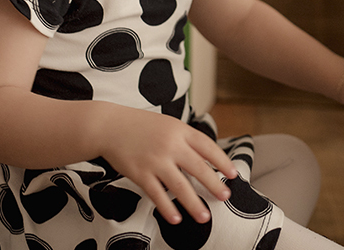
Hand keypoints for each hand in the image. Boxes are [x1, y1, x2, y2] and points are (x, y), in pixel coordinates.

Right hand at [98, 107, 238, 224]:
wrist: (109, 125)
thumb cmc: (141, 126)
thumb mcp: (168, 124)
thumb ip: (186, 139)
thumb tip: (207, 159)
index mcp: (180, 130)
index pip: (208, 147)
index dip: (223, 161)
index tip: (233, 174)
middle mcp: (170, 145)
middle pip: (199, 168)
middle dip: (214, 184)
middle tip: (225, 197)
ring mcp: (155, 160)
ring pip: (180, 186)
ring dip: (194, 203)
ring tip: (205, 217)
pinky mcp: (140, 173)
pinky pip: (157, 194)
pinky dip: (167, 208)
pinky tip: (176, 218)